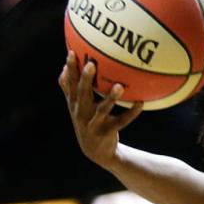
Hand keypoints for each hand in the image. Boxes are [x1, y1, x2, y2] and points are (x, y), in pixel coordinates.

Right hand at [58, 51, 142, 167]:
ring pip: (102, 109)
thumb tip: (63, 68)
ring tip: (119, 86)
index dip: (70, 69)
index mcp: (74, 104)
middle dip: (86, 79)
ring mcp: (92, 124)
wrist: (95, 151)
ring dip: (111, 98)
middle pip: (82, 94)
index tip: (72, 52)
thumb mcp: (75, 106)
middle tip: (91, 64)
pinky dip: (132, 112)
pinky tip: (141, 103)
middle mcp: (80, 113)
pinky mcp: (106, 132)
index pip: (69, 84)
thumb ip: (69, 89)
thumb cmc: (87, 121)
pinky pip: (121, 121)